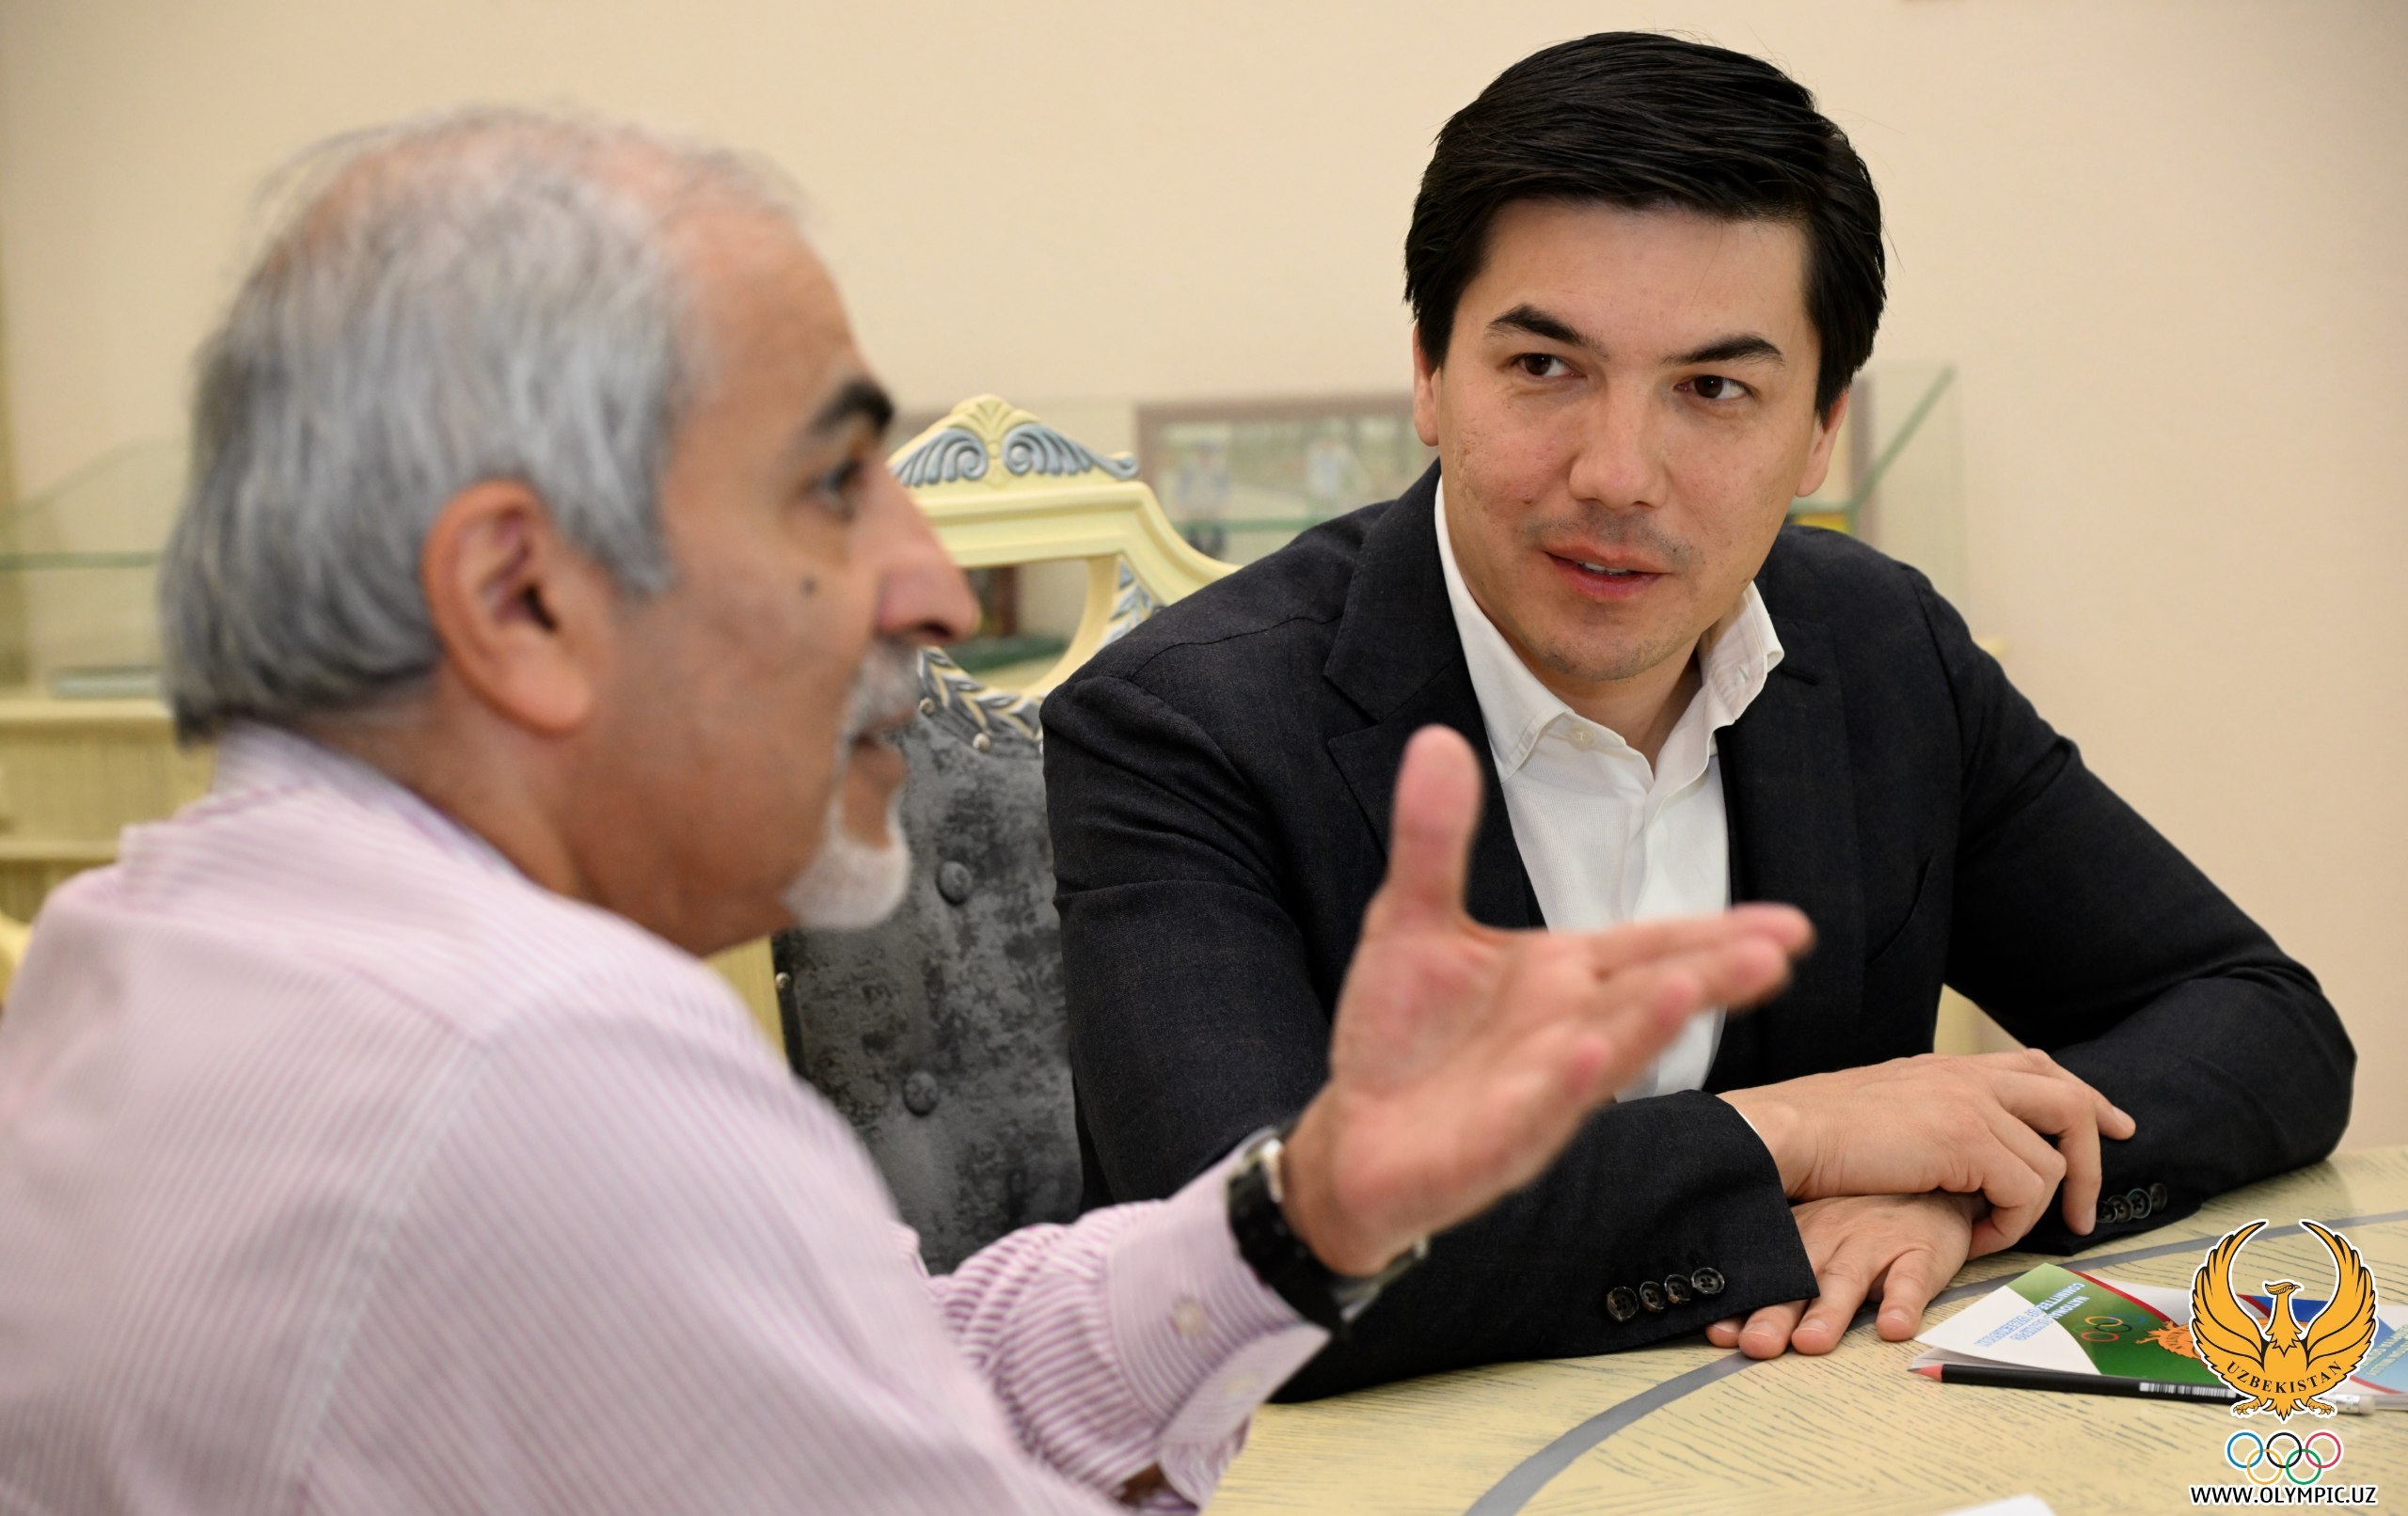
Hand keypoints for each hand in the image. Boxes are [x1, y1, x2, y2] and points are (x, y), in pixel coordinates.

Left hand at [1277, 727, 1813, 1274]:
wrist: (1351, 1136)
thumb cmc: (1402, 1031)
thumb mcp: (1410, 918)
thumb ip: (1436, 838)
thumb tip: (1438, 737)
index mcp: (1562, 976)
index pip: (1653, 948)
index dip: (1720, 935)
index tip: (1793, 927)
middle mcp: (1566, 1031)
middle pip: (1649, 996)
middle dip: (1710, 974)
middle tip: (1778, 951)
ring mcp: (1538, 1093)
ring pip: (1605, 1054)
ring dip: (1646, 1026)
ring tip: (1689, 991)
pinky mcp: (1494, 1144)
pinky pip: (1534, 1113)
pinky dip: (1560, 1087)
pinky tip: (1584, 1058)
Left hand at [1705, 1192, 1979, 1357]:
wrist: (1929, 1192)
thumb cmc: (1860, 1227)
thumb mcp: (1815, 1239)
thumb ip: (1780, 1280)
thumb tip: (1725, 1326)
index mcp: (1798, 1237)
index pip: (1765, 1275)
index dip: (1742, 1304)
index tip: (1719, 1333)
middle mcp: (1829, 1238)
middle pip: (1798, 1281)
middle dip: (1775, 1315)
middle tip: (1757, 1345)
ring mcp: (1873, 1244)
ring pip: (1846, 1280)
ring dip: (1828, 1312)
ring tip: (1812, 1341)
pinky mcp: (1919, 1252)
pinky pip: (1910, 1280)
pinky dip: (1903, 1303)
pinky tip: (1894, 1328)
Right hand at [1719, 1049, 2134, 1253]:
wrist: (1787, 1134)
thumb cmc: (1815, 1133)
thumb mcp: (1883, 1108)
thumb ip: (1927, 1114)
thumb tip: (1955, 1150)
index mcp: (1947, 1067)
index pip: (2037, 1066)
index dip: (2084, 1096)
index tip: (2112, 1125)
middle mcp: (1967, 1076)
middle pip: (2070, 1100)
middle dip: (2094, 1153)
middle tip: (2086, 1205)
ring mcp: (1971, 1105)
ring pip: (2053, 1158)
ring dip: (2035, 1208)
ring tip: (1996, 1234)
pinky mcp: (1968, 1141)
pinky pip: (2026, 1192)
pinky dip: (2012, 1225)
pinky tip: (1976, 1236)